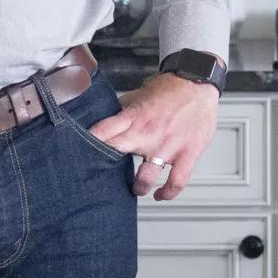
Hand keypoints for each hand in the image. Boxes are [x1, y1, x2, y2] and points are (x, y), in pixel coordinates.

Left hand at [87, 73, 218, 199]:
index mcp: (133, 118)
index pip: (103, 131)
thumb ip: (121, 112)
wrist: (197, 83)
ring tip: (137, 188)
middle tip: (103, 177)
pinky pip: (177, 181)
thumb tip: (100, 120)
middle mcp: (148, 133)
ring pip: (146, 177)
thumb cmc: (169, 90)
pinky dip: (168, 192)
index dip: (88, 144)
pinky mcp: (188, 154)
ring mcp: (168, 146)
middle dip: (106, 168)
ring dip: (138, 187)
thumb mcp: (138, 96)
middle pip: (118, 154)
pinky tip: (160, 195)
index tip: (80, 155)